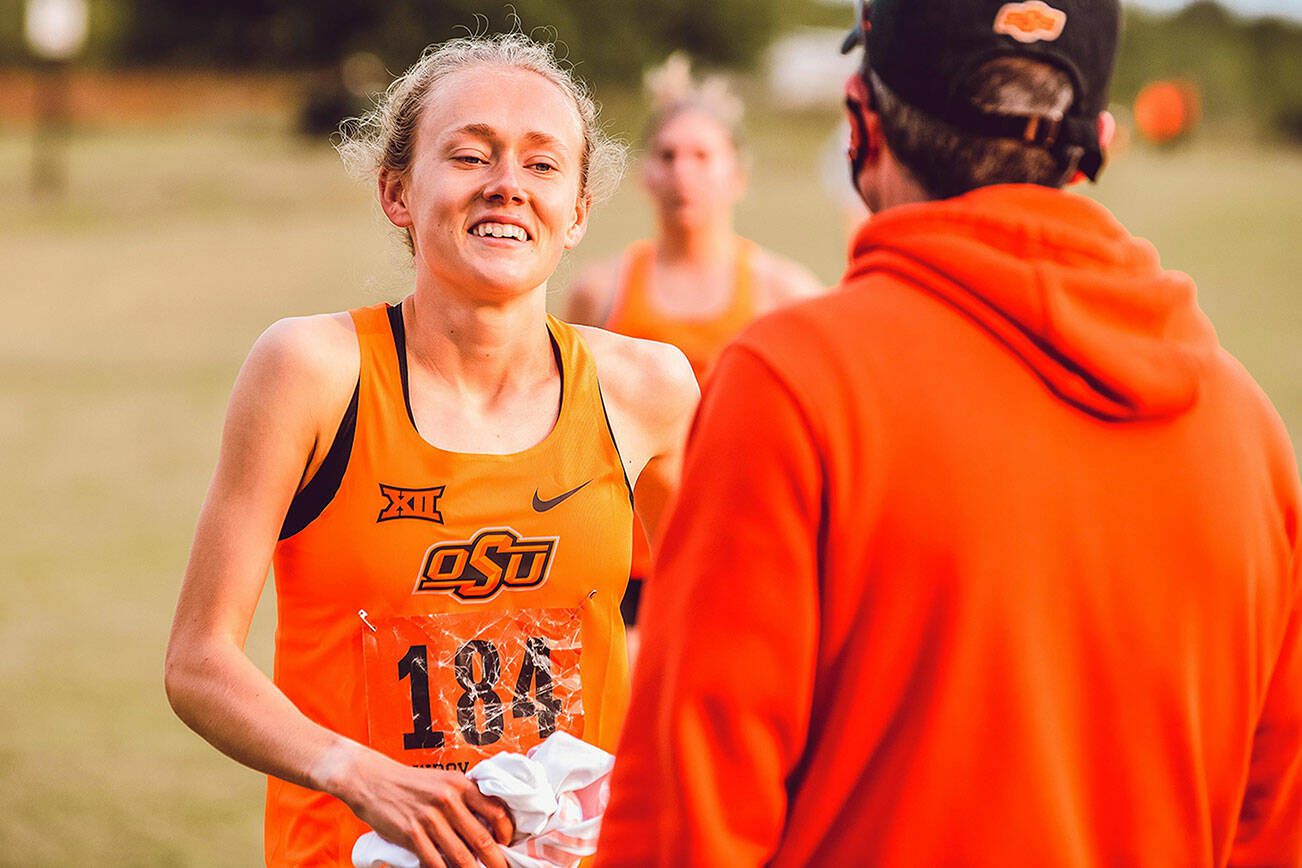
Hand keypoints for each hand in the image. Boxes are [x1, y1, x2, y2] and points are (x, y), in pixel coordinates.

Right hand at [317, 741, 513, 867]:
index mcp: (460, 784)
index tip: (508, 843)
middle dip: (496, 860)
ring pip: (460, 856)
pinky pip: (435, 862)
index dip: (506, 831)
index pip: (496, 810)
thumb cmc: (410, 783)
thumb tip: (485, 823)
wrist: (372, 779)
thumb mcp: (442, 780)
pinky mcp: (411, 834)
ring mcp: (429, 818)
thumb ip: (463, 798)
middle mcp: (448, 799)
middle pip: (482, 838)